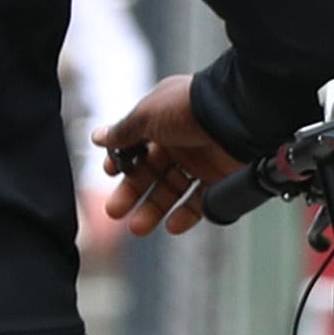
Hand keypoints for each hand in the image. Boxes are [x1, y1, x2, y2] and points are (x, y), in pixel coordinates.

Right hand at [96, 75, 246, 237]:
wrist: (234, 115)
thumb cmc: (188, 107)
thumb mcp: (145, 116)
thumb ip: (122, 132)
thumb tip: (99, 137)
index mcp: (162, 121)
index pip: (136, 146)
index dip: (122, 162)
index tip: (110, 174)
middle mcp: (181, 141)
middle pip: (151, 174)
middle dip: (131, 193)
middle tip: (115, 211)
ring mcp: (201, 160)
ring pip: (172, 191)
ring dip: (154, 209)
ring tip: (138, 227)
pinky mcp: (220, 178)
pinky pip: (200, 202)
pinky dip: (186, 215)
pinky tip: (171, 225)